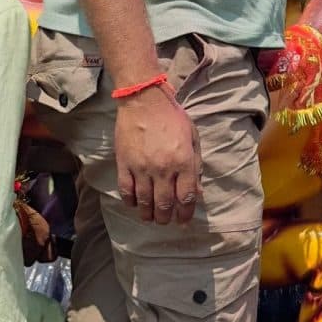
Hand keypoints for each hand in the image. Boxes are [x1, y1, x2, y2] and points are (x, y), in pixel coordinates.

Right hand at [115, 84, 200, 224]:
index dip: (185, 214)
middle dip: (166, 218)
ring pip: (144, 201)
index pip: (186, 197)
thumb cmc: (172, 117)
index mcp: (183, 162)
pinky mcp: (124, 164)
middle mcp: (163, 168)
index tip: (183, 221)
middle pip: (165, 204)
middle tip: (166, 220)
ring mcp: (142, 167)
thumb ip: (196, 166)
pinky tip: (134, 204)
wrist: (144, 100)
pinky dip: (130, 201)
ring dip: (148, 214)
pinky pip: (126, 190)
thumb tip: (197, 192)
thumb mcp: (193, 138)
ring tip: (151, 217)